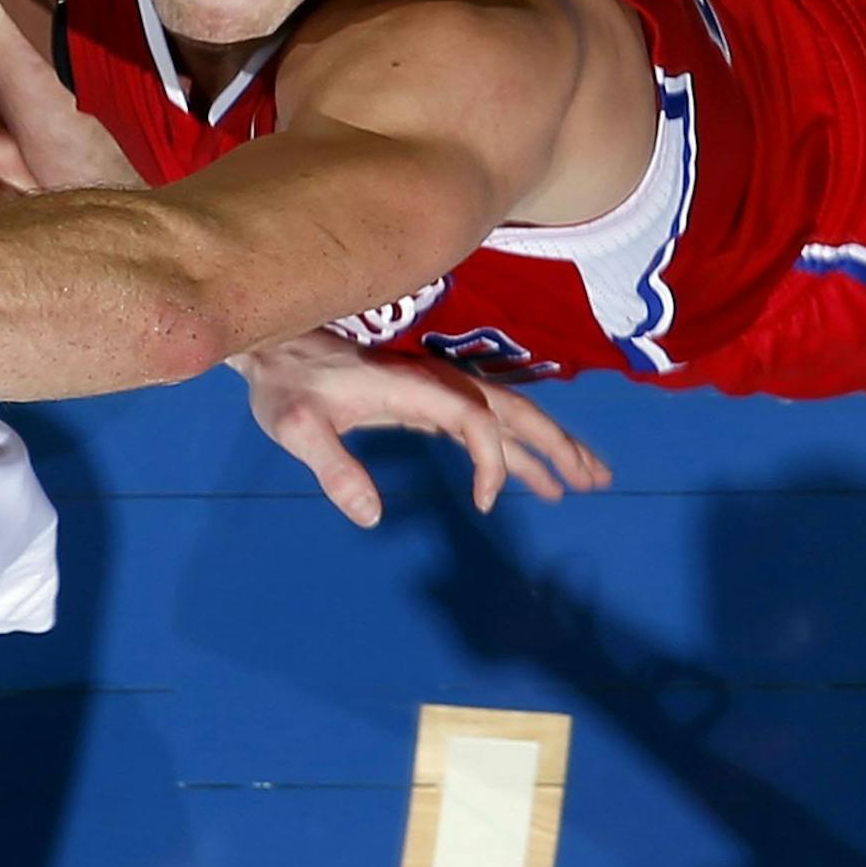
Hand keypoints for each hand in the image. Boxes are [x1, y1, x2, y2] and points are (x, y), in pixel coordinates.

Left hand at [235, 330, 611, 526]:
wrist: (272, 350)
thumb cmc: (283, 387)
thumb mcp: (295, 429)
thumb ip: (333, 469)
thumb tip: (373, 517)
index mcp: (410, 386)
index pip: (472, 419)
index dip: (491, 460)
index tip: (486, 505)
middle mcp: (432, 382)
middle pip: (510, 409)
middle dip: (554, 443)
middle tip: (593, 480)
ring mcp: (433, 388)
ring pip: (506, 413)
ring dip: (548, 443)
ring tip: (587, 481)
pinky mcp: (427, 398)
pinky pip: (485, 420)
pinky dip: (516, 445)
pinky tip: (536, 474)